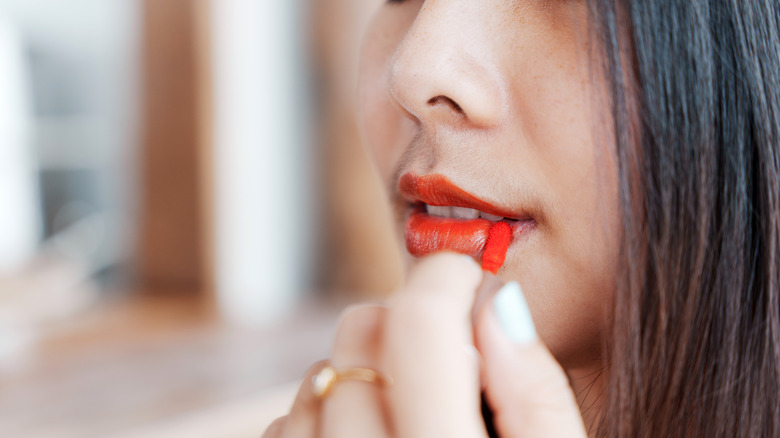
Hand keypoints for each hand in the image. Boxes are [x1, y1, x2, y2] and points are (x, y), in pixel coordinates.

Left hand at [263, 253, 586, 436]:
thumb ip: (539, 399)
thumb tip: (498, 306)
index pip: (419, 330)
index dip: (444, 279)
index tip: (460, 272)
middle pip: (358, 339)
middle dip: (403, 318)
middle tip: (441, 346)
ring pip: (313, 380)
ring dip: (358, 369)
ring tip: (404, 404)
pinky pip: (282, 428)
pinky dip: (317, 414)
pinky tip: (363, 436)